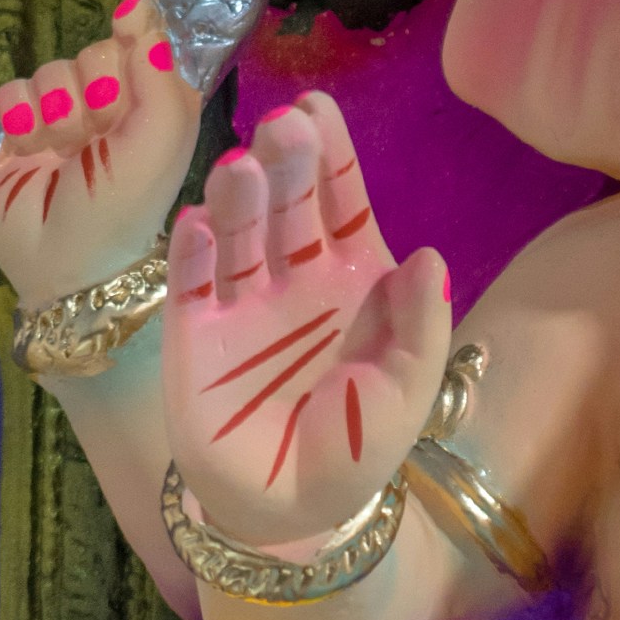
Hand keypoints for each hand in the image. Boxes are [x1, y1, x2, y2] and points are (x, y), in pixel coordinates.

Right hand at [0, 0, 201, 309]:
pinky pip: (10, 90)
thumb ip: (160, 69)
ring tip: (65, 155)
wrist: (65, 264)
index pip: (144, 43)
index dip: (135, 46)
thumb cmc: (125, 204)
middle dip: (94, 90)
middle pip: (93, 53)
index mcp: (157, 108)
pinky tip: (30, 152)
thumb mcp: (162, 138)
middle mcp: (112, 109)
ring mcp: (61, 121)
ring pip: (51, 71)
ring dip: (57, 112)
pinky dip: (19, 119)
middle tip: (100, 135)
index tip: (129, 46)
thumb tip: (141, 5)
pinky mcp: (16, 134)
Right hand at [160, 92, 452, 552]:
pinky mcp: (194, 334)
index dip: (333, 156)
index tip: (320, 108)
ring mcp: (240, 300)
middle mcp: (294, 274)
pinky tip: (196, 224)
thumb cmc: (359, 445)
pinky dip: (192, 254)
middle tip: (282, 127)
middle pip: (288, 205)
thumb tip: (428, 256)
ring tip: (241, 169)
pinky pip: (191, 284)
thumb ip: (421, 326)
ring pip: (238, 233)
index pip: (341, 201)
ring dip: (239, 198)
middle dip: (287, 163)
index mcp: (353, 277)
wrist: (293, 512)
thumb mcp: (408, 389)